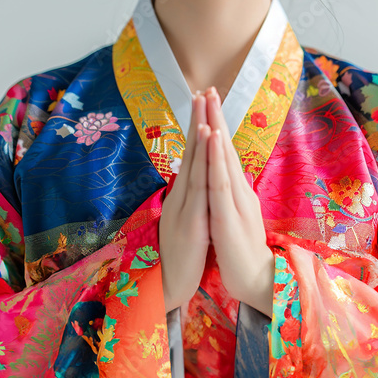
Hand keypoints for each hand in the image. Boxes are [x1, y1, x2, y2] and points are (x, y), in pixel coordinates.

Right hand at [159, 90, 211, 312]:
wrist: (168, 288)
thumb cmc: (179, 257)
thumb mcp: (187, 222)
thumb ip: (191, 201)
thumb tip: (194, 183)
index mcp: (184, 196)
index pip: (192, 156)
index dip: (198, 128)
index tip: (203, 103)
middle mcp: (181, 196)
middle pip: (190, 152)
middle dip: (197, 120)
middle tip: (202, 90)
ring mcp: (185, 207)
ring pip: (193, 165)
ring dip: (199, 135)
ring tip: (203, 108)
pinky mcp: (192, 223)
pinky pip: (199, 190)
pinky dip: (204, 167)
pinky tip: (208, 151)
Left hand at [203, 87, 274, 317]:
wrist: (256, 281)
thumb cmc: (241, 251)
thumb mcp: (234, 217)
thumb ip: (231, 195)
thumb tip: (230, 176)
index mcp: (235, 192)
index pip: (223, 154)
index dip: (216, 127)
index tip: (208, 102)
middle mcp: (238, 191)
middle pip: (225, 149)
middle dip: (217, 118)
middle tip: (209, 88)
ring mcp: (235, 202)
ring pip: (224, 161)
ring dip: (217, 131)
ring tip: (211, 105)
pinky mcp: (229, 218)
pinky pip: (221, 185)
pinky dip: (217, 162)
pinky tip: (213, 143)